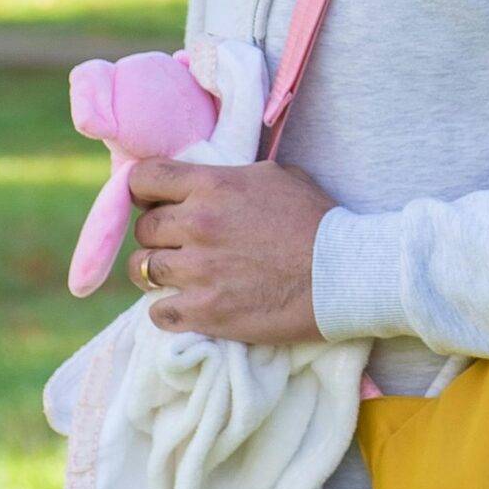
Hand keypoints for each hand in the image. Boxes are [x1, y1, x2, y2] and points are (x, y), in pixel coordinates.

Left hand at [127, 158, 333, 343]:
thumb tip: (208, 181)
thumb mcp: (279, 177)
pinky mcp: (205, 311)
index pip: (144, 178)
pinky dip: (169, 309)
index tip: (153, 201)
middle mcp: (198, 224)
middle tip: (182, 243)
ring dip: (158, 272)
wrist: (347, 273)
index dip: (143, 190)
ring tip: (183, 276)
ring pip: (142, 269)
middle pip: (143, 228)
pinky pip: (157, 311)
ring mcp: (199, 270)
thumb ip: (233, 177)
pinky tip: (190, 305)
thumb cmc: (320, 222)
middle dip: (159, 235)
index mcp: (214, 186)